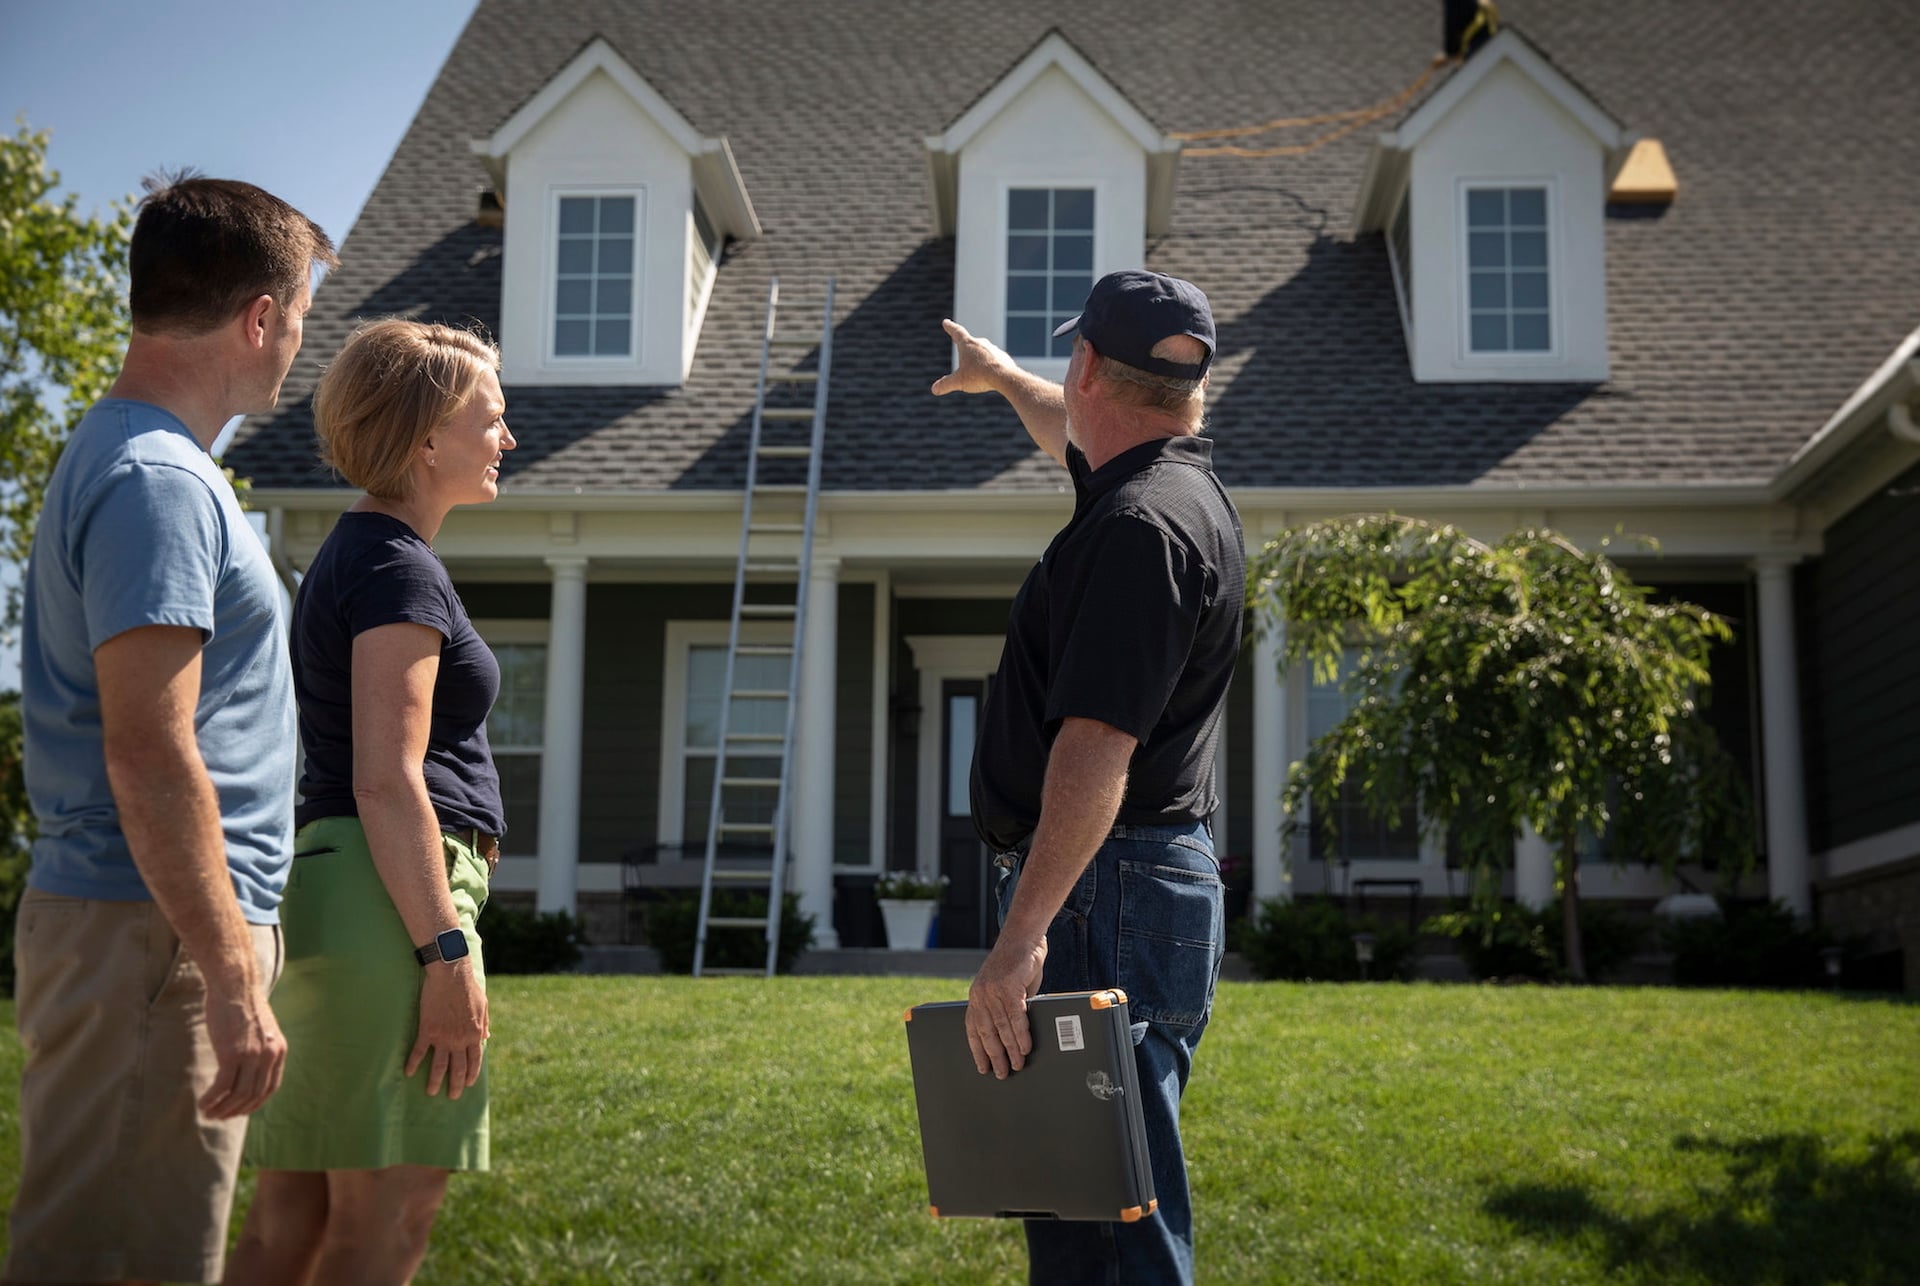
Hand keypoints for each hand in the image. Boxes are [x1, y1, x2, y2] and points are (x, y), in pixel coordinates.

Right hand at [200, 976, 287, 1118]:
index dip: (253, 1104)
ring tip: (208, 1113)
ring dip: (221, 1108)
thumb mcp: (261, 1030)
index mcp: (279, 1051)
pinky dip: (212, 1099)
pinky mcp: (232, 1054)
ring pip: (238, 1094)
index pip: (270, 1088)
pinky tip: (203, 1104)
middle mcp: (270, 1055)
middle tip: (219, 1117)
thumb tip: (248, 1069)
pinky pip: (222, 1086)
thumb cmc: (242, 1005)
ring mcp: (252, 1056)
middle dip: (235, 1110)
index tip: (238, 1111)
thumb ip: (259, 1049)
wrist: (235, 985)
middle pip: (253, 1095)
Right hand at [406, 958, 488, 1098]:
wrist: (451, 975)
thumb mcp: (483, 1006)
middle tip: (452, 1097)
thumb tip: (487, 1037)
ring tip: (431, 1092)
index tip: (468, 1085)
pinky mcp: (427, 1030)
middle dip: (455, 1084)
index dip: (471, 1074)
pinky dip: (414, 1063)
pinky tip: (408, 1073)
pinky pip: (420, 1051)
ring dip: (435, 1081)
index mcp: (474, 1033)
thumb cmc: (468, 988)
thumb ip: (485, 1023)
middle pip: (458, 1068)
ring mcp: (443, 1037)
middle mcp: (460, 1039)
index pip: (475, 1060)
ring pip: (439, 1065)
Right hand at [931, 319, 1017, 396]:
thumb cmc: (979, 376)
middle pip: (970, 342)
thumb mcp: (959, 381)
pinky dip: (990, 365)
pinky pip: (995, 361)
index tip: (946, 322)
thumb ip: (946, 384)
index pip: (957, 332)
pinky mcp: (1003, 358)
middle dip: (965, 344)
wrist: (1004, 377)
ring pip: (983, 352)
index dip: (950, 327)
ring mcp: (994, 350)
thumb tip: (934, 389)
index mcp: (968, 345)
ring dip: (979, 357)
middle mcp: (981, 343)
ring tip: (977, 366)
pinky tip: (991, 374)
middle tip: (959, 341)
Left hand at [965, 931, 1046, 1078]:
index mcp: (976, 996)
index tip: (983, 1068)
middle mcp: (980, 994)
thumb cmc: (1017, 963)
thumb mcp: (1006, 987)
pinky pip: (1015, 1016)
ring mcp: (993, 990)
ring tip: (1018, 1064)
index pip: (972, 1029)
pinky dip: (1021, 1034)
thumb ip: (1006, 1008)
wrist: (1023, 936)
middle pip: (986, 1032)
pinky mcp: (1008, 986)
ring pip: (1001, 1027)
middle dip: (995, 1055)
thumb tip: (1013, 1036)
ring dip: (1010, 1049)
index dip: (977, 1050)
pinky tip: (1025, 1047)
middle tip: (1003, 1073)